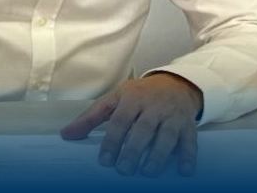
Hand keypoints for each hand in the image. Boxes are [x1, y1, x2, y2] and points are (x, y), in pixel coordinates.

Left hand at [61, 72, 202, 176]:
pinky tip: (184, 171)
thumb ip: (90, 118)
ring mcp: (172, 116)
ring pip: (166, 136)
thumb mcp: (113, 100)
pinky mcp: (188, 125)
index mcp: (131, 99)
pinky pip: (190, 141)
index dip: (112, 141)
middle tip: (123, 169)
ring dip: (158, 155)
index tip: (105, 160)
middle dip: (133, 150)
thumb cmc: (139, 94)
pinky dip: (188, 156)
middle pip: (142, 130)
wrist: (175, 84)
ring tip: (147, 172)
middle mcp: (153, 107)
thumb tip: (66, 134)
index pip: (119, 121)